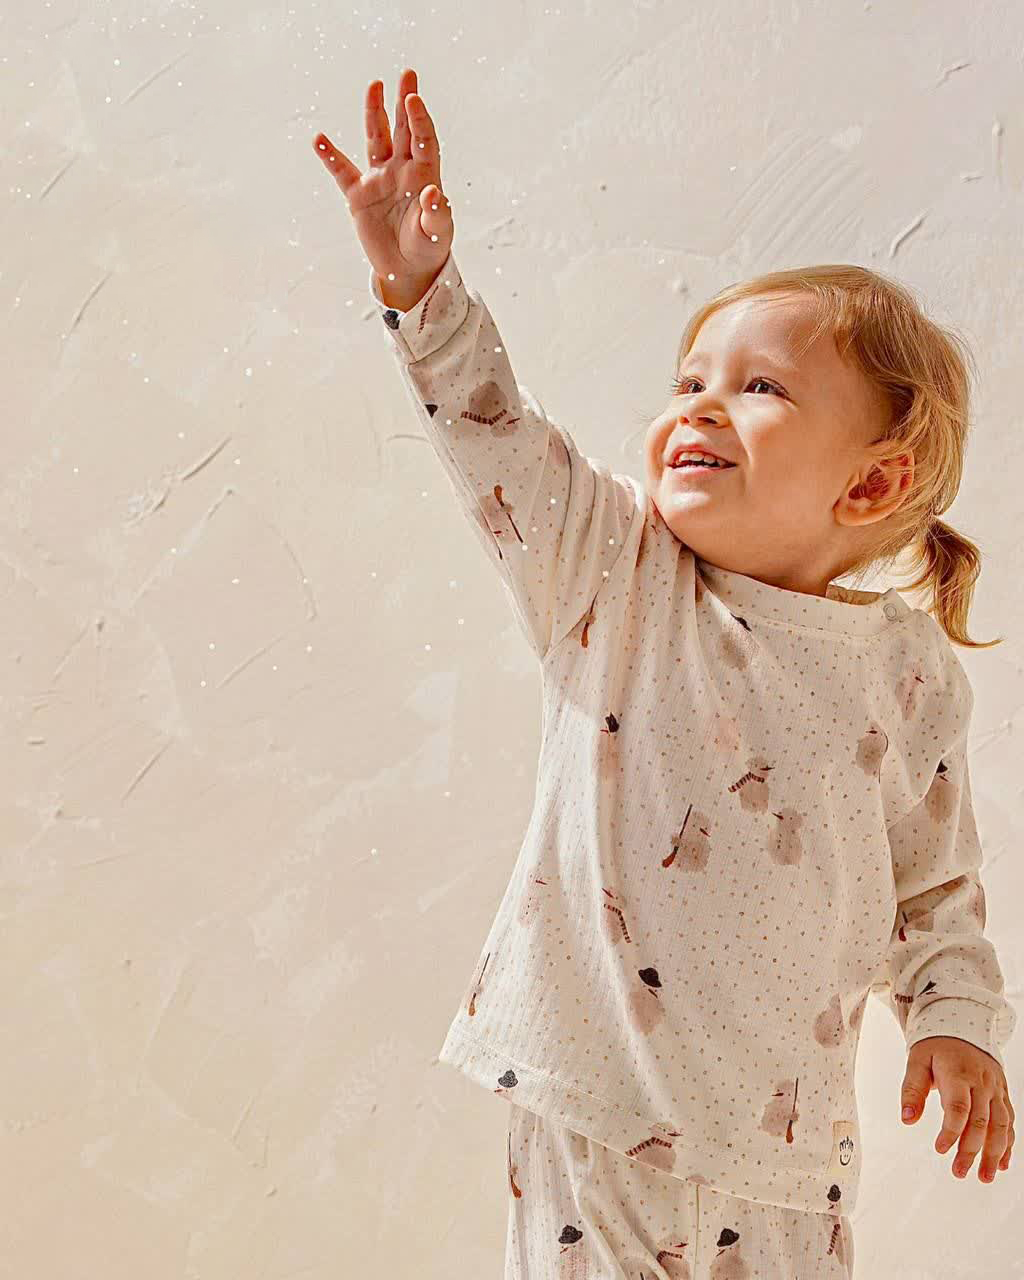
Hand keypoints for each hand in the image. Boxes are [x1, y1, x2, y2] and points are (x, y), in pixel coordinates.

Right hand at [311, 67, 453, 304]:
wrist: (407, 270)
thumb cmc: (428, 248)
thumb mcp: (436, 235)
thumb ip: (437, 215)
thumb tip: (435, 193)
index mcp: (424, 176)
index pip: (423, 141)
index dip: (419, 119)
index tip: (413, 98)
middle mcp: (402, 170)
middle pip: (404, 130)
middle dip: (404, 102)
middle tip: (407, 74)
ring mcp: (379, 179)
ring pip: (376, 140)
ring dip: (374, 114)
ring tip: (373, 86)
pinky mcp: (359, 195)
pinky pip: (342, 172)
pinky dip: (330, 156)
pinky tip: (319, 140)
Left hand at [900, 1035, 1014, 1182]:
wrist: (963, 1027)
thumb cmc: (936, 1048)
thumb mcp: (917, 1061)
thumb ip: (912, 1089)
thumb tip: (907, 1119)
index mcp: (958, 1074)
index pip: (958, 1107)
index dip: (951, 1131)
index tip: (940, 1149)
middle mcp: (982, 1083)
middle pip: (981, 1122)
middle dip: (971, 1150)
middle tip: (958, 1172)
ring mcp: (996, 1090)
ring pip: (1001, 1126)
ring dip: (994, 1154)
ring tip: (985, 1177)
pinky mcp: (1003, 1095)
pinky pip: (1009, 1122)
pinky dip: (1008, 1144)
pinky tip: (1002, 1164)